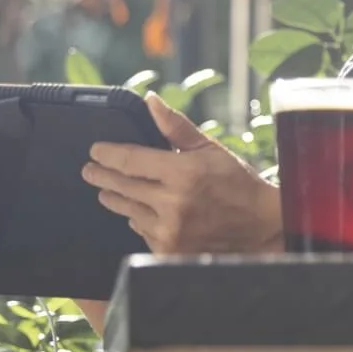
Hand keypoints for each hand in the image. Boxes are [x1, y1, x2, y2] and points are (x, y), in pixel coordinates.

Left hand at [83, 92, 282, 258]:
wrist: (262, 227)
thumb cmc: (239, 184)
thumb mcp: (211, 149)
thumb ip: (176, 127)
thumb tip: (151, 101)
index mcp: (183, 172)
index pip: (130, 160)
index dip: (108, 154)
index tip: (95, 151)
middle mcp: (173, 203)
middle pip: (122, 186)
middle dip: (102, 176)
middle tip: (90, 171)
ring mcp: (170, 230)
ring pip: (128, 211)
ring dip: (115, 199)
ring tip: (108, 192)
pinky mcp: (169, 250)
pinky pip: (142, 231)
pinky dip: (139, 220)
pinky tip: (140, 213)